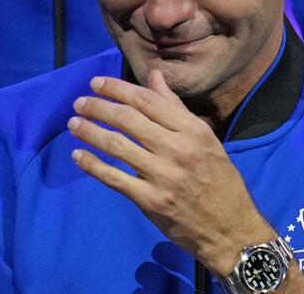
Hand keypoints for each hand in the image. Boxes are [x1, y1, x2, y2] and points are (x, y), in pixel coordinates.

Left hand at [67, 69, 275, 275]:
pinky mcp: (150, 200)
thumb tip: (154, 76)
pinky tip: (77, 155)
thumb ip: (175, 108)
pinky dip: (92, 165)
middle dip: (99, 107)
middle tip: (79, 102)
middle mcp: (177, 149)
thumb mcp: (205, 138)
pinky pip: (114, 178)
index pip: (148, 101)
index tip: (96, 83)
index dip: (118, 89)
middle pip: (129, 120)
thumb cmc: (219, 179)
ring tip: (74, 123)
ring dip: (90, 132)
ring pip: (118, 146)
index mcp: (192, 130)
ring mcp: (162, 176)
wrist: (230, 227)